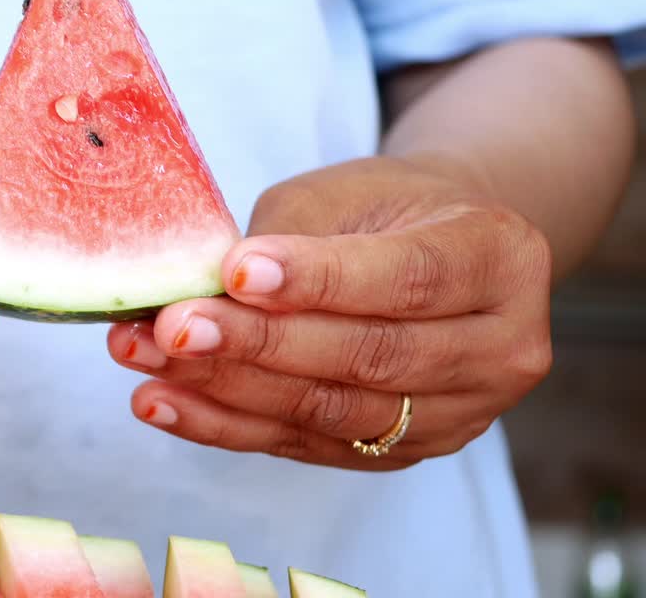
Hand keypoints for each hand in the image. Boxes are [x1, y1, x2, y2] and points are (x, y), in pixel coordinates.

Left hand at [107, 156, 552, 469]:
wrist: (434, 253)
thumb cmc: (385, 209)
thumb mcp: (346, 194)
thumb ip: (286, 241)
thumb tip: (195, 288)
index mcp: (501, 259)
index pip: (406, 278)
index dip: (318, 280)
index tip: (235, 272)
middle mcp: (500, 348)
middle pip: (368, 357)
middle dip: (256, 344)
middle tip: (171, 325)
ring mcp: (459, 414)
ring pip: (331, 412)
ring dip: (226, 389)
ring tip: (144, 360)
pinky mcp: (404, 453)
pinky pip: (304, 445)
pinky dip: (224, 425)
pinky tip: (163, 401)